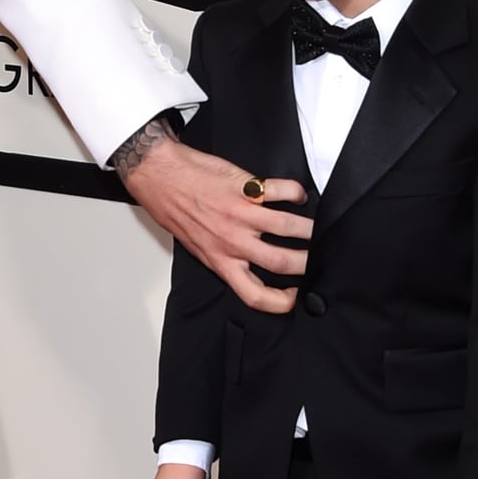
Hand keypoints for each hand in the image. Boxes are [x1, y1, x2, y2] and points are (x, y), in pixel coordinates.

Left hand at [117, 130, 311, 314]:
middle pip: (282, 262)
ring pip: (289, 226)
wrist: (160, 176)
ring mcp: (240, 214)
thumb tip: (250, 265)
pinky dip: (296, 192)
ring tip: (317, 228)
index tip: (295, 296)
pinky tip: (298, 195)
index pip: (255, 295)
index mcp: (221, 261)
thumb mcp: (198, 246)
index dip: (281, 302)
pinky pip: (281, 190)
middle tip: (318, 257)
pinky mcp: (244, 187)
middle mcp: (232, 241)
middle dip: (308, 263)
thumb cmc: (176, 210)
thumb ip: (225, 258)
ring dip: (310, 228)